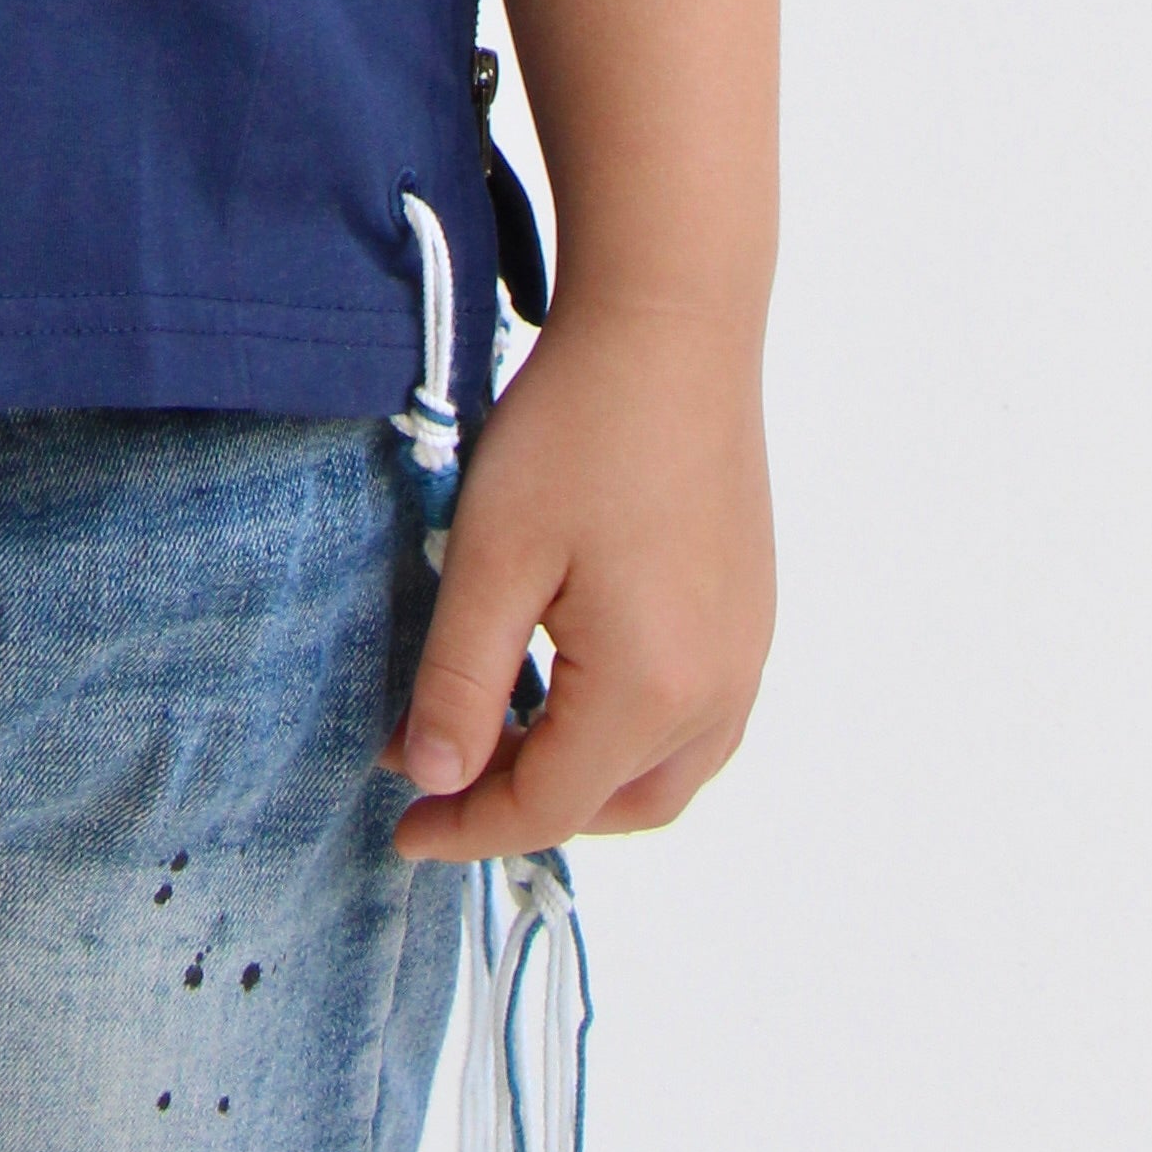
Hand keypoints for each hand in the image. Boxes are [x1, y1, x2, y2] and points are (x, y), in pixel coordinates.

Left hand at [389, 298, 771, 858]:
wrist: (673, 324)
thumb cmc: (577, 428)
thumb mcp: (492, 554)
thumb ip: (460, 679)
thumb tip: (430, 779)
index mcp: (651, 691)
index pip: (547, 807)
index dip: (465, 828)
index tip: (399, 827)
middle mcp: (719, 692)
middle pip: (614, 806)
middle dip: (525, 808)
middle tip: (441, 772)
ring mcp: (748, 652)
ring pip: (664, 773)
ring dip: (583, 779)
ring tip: (501, 737)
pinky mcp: (752, 612)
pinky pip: (696, 721)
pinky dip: (630, 738)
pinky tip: (572, 686)